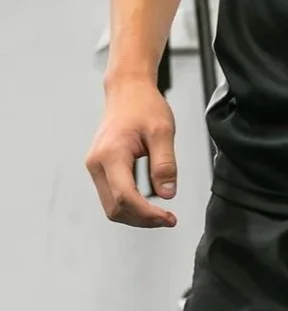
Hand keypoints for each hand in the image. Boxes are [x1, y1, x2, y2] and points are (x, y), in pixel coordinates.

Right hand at [86, 77, 178, 227]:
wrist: (128, 91)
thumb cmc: (144, 106)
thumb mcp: (163, 132)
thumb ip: (165, 164)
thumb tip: (168, 194)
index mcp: (111, 155)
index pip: (125, 197)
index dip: (147, 214)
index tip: (169, 218)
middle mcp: (96, 163)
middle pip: (114, 208)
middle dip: (141, 219)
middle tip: (168, 219)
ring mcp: (95, 166)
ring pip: (110, 205)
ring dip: (135, 215)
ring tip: (160, 215)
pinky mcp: (100, 167)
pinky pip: (110, 195)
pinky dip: (129, 205)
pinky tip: (148, 204)